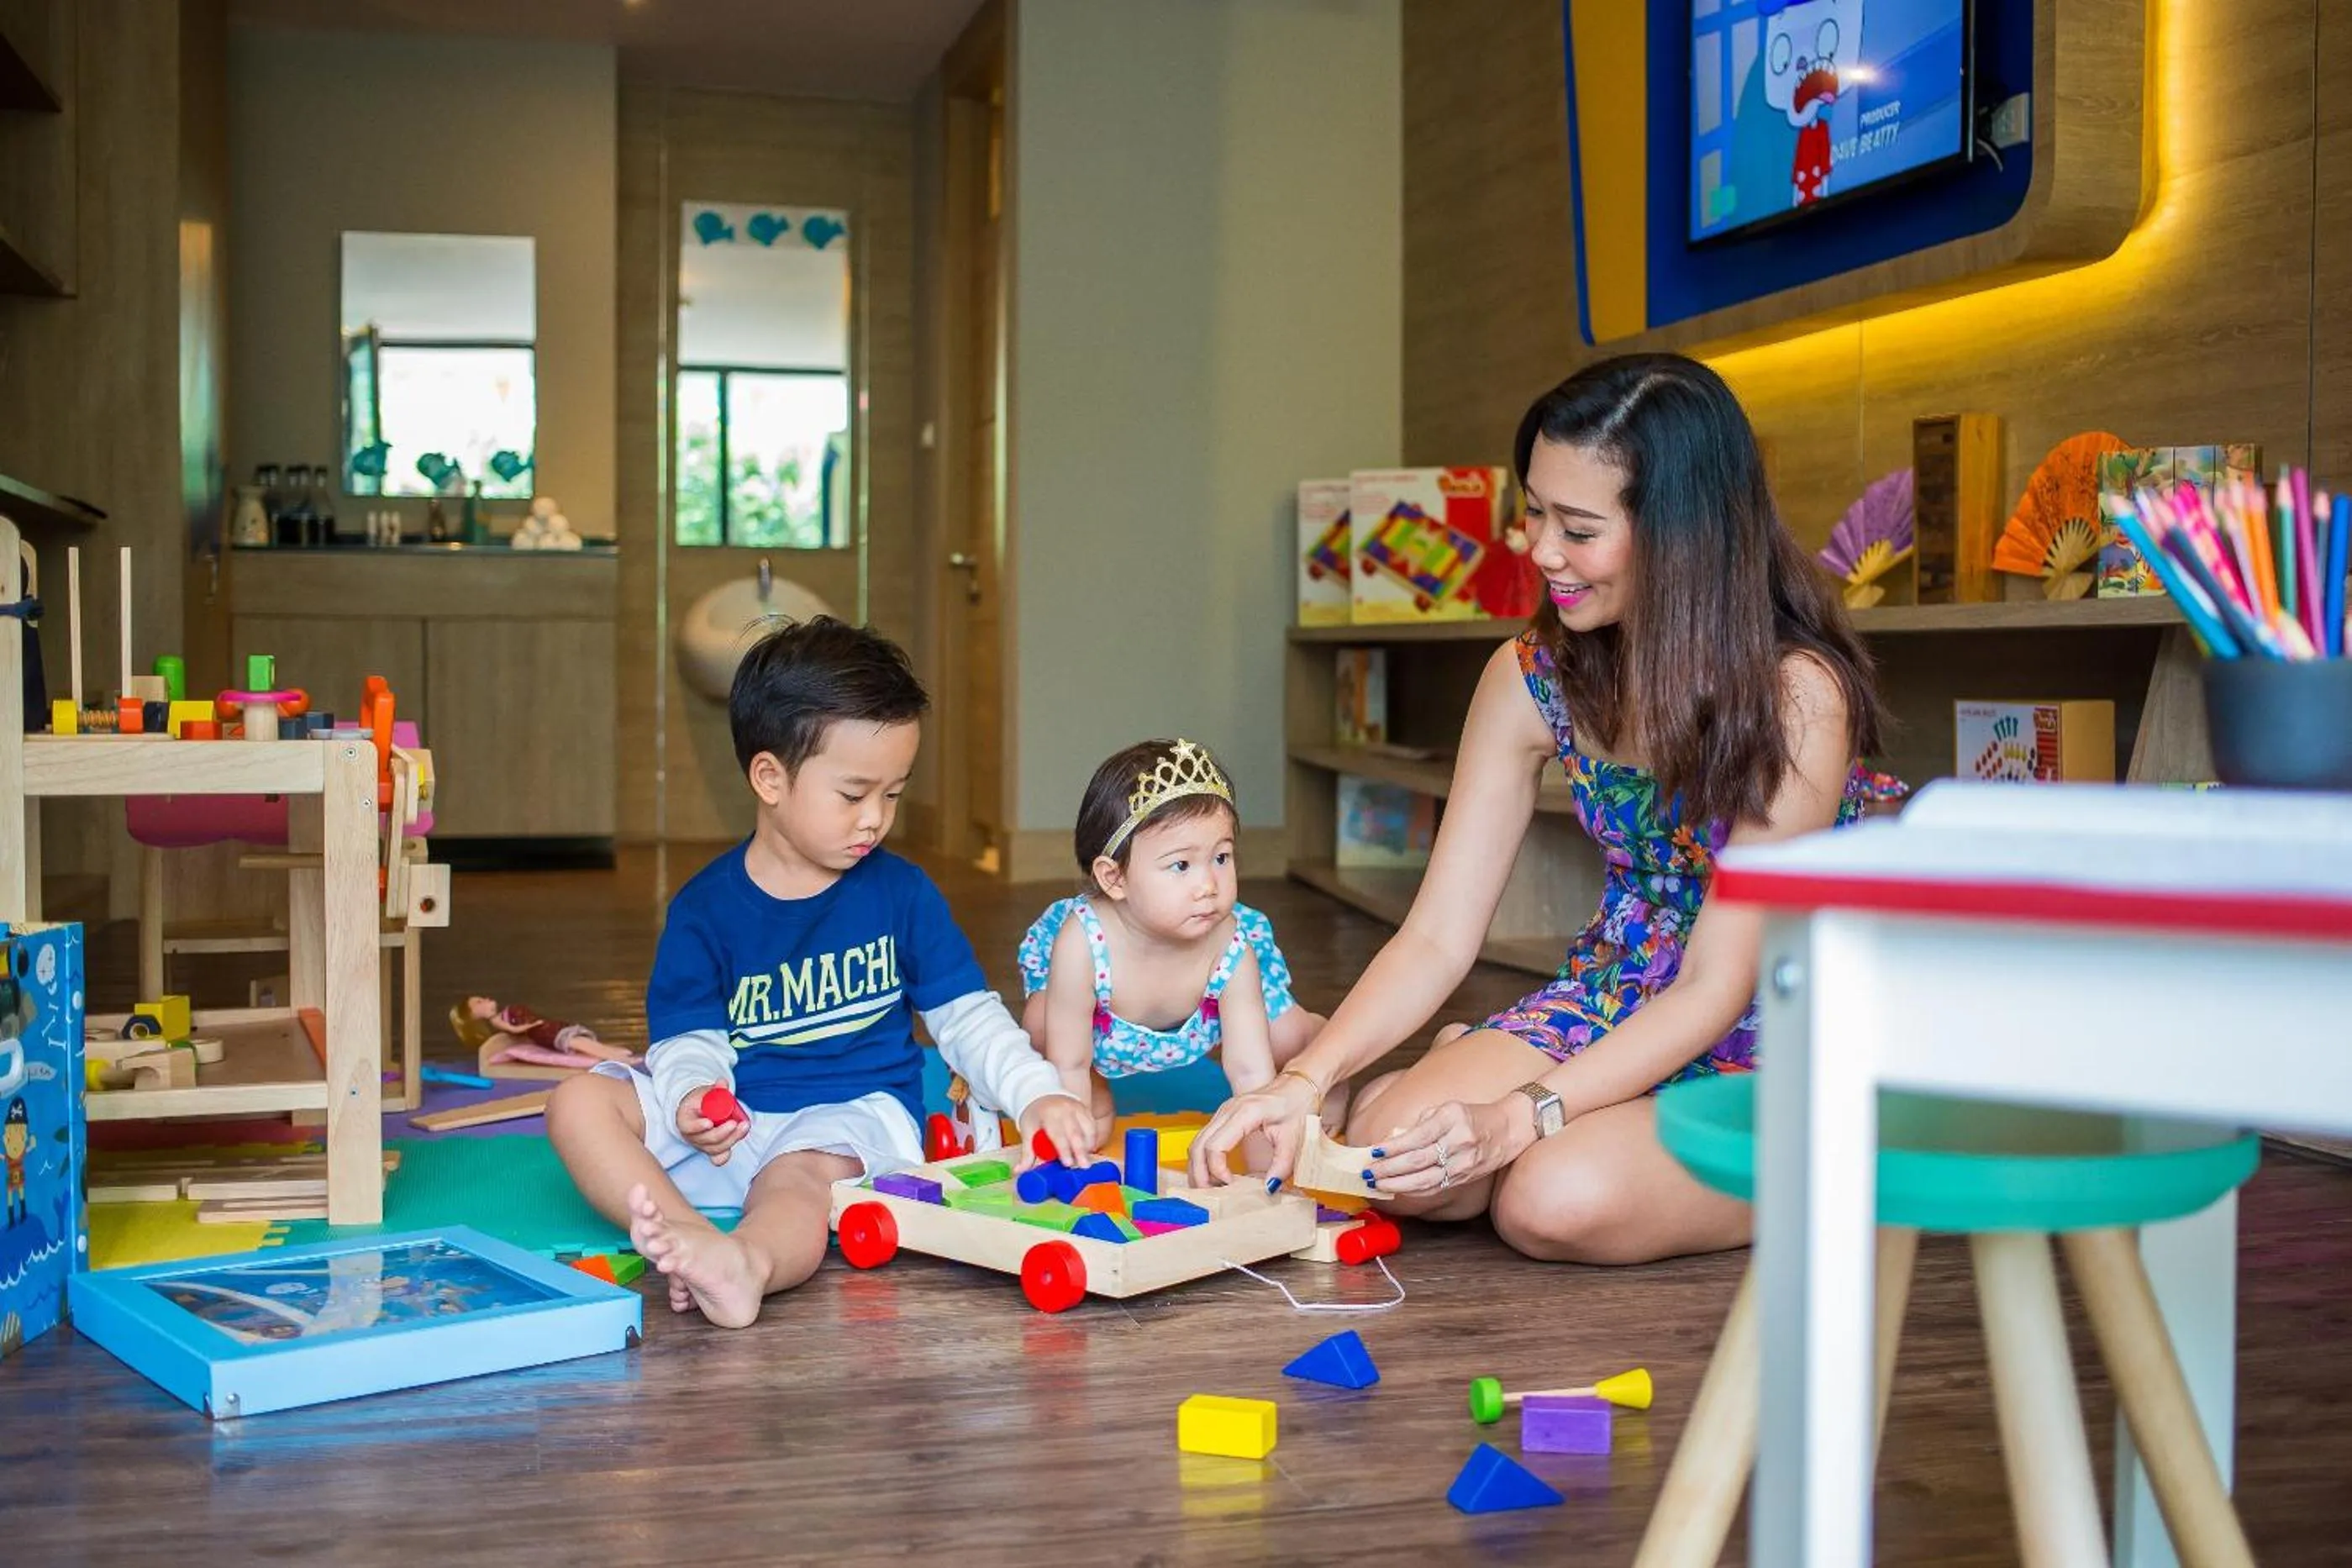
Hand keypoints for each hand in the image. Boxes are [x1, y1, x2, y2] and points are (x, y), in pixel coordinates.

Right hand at [676, 1085, 750, 1166]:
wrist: (698, 1112)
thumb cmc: (700, 1102)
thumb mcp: (705, 1093)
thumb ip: (715, 1088)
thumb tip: (723, 1082)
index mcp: (685, 1121)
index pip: (689, 1127)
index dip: (698, 1127)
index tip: (709, 1123)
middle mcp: (692, 1137)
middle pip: (706, 1140)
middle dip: (722, 1133)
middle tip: (734, 1123)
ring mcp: (702, 1146)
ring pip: (715, 1149)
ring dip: (732, 1139)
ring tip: (744, 1126)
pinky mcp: (711, 1151)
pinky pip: (719, 1158)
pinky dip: (727, 1154)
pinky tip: (737, 1142)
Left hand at [1018, 1093, 1097, 1168]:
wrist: (1041, 1095)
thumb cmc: (1035, 1116)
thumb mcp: (1027, 1132)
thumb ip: (1026, 1154)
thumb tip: (1018, 1171)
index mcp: (1048, 1115)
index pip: (1057, 1134)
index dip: (1064, 1149)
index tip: (1068, 1164)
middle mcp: (1064, 1110)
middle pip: (1075, 1133)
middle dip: (1080, 1151)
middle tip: (1084, 1166)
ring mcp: (1076, 1108)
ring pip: (1088, 1129)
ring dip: (1088, 1146)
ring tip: (1085, 1160)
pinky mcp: (1085, 1109)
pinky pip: (1092, 1126)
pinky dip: (1092, 1139)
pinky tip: (1088, 1149)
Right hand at [1190, 1071, 1320, 1189]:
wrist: (1298, 1085)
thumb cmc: (1297, 1106)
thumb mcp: (1294, 1139)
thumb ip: (1282, 1166)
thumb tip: (1268, 1189)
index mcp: (1244, 1113)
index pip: (1215, 1146)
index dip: (1217, 1170)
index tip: (1230, 1185)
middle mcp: (1227, 1110)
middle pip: (1198, 1146)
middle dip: (1199, 1174)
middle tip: (1210, 1196)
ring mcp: (1223, 1112)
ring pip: (1197, 1143)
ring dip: (1198, 1168)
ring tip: (1210, 1190)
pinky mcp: (1223, 1117)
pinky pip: (1204, 1139)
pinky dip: (1203, 1159)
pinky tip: (1214, 1176)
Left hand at [1365, 1097, 1531, 1195]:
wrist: (1510, 1129)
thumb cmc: (1475, 1116)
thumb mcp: (1448, 1109)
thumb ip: (1421, 1123)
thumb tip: (1393, 1140)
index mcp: (1452, 1118)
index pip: (1416, 1136)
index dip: (1392, 1147)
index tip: (1373, 1152)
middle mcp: (1459, 1141)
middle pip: (1417, 1160)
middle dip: (1389, 1169)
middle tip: (1368, 1172)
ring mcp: (1464, 1161)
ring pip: (1425, 1179)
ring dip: (1397, 1184)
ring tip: (1377, 1184)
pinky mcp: (1465, 1176)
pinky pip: (1435, 1187)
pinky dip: (1414, 1190)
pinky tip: (1398, 1189)